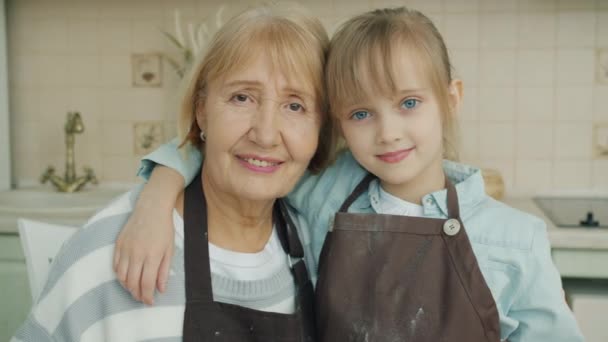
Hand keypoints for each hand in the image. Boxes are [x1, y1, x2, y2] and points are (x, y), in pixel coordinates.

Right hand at [113, 166, 183, 304]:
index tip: (150, 302)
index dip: (147, 297)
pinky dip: (120, 275)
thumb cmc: (164, 229)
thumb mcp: (169, 249)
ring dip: (127, 286)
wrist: (151, 208)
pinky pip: (115, 265)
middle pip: (132, 283)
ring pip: (121, 276)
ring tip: (135, 289)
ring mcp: (125, 249)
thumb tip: (160, 289)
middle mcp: (137, 254)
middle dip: (137, 294)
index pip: (146, 284)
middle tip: (142, 298)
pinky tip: (127, 277)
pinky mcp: (118, 244)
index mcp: (152, 256)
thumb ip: (164, 270)